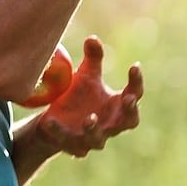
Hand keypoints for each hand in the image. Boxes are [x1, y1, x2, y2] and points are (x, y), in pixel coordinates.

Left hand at [33, 35, 141, 157]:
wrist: (53, 121)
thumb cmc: (78, 97)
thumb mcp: (85, 76)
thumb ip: (93, 59)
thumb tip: (92, 38)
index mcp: (118, 105)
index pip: (135, 93)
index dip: (137, 81)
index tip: (134, 65)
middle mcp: (111, 124)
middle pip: (129, 121)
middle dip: (130, 111)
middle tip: (127, 99)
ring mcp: (93, 138)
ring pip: (98, 139)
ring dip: (94, 128)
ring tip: (89, 118)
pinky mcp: (74, 147)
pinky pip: (69, 143)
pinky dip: (59, 132)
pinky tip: (49, 120)